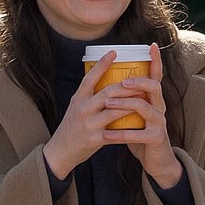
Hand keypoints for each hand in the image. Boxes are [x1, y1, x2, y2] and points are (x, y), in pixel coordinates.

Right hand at [43, 50, 143, 178]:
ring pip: (114, 111)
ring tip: (145, 99)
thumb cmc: (71, 128)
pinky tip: (139, 127)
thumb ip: (89, 97)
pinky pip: (115, 133)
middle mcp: (82, 109)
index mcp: (78, 99)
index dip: (102, 64)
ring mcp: (88, 124)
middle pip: (107, 92)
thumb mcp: (76, 108)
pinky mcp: (94, 139)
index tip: (114, 52)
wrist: (60, 152)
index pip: (90, 77)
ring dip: (131, 105)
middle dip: (126, 86)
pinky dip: (128, 130)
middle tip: (142, 79)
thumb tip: (105, 83)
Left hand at [100, 43, 182, 188]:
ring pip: (145, 108)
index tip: (151, 45)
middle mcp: (160, 108)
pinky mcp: (157, 138)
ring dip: (125, 105)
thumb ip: (126, 103)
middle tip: (122, 81)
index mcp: (154, 100)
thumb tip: (106, 88)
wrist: (155, 161)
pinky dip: (121, 134)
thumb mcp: (134, 117)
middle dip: (138, 82)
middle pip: (154, 87)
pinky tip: (108, 136)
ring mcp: (160, 123)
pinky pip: (138, 134)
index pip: (155, 77)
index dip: (155, 61)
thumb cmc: (141, 137)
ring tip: (108, 105)